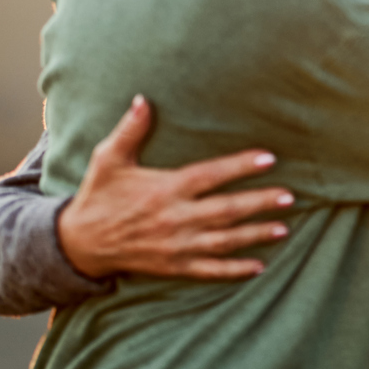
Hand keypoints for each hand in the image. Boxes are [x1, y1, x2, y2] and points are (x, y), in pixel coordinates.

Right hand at [56, 96, 293, 279]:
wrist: (79, 244)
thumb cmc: (98, 196)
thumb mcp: (109, 159)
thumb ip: (130, 130)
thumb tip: (143, 99)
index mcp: (165, 189)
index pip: (211, 175)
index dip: (241, 166)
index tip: (269, 157)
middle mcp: (175, 218)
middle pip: (226, 209)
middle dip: (260, 203)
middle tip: (289, 196)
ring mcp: (176, 245)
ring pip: (224, 241)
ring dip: (255, 235)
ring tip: (284, 227)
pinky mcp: (173, 266)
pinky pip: (210, 270)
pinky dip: (235, 270)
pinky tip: (259, 266)